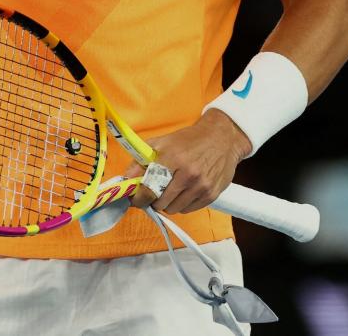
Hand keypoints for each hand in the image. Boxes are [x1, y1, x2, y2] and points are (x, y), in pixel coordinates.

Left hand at [123, 109, 252, 213]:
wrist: (222, 138)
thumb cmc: (189, 140)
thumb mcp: (162, 143)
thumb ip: (141, 160)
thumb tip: (125, 179)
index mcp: (173, 158)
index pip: (150, 188)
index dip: (138, 198)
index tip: (135, 200)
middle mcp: (188, 174)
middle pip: (161, 203)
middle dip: (153, 200)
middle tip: (153, 193)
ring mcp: (201, 186)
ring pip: (174, 209)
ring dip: (168, 204)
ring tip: (169, 191)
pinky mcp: (211, 194)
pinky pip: (188, 210)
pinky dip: (182, 205)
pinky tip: (183, 192)